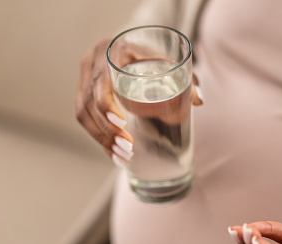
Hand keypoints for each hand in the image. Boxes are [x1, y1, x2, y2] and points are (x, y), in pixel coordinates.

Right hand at [75, 39, 202, 163]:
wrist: (138, 53)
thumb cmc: (155, 58)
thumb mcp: (170, 64)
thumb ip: (187, 80)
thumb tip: (198, 101)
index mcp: (110, 50)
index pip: (100, 81)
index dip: (106, 105)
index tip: (123, 123)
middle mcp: (91, 64)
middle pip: (89, 103)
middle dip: (107, 130)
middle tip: (127, 147)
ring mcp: (84, 80)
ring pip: (83, 115)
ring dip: (102, 139)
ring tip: (122, 156)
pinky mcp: (84, 96)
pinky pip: (85, 120)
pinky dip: (99, 139)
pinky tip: (114, 155)